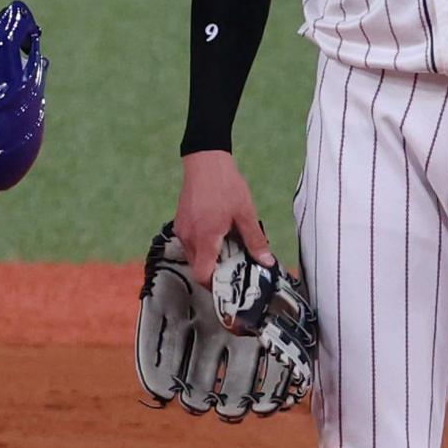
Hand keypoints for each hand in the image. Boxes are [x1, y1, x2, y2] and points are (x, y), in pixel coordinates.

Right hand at [175, 150, 273, 288]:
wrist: (205, 160)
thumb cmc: (225, 185)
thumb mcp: (245, 213)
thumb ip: (255, 240)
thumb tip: (267, 262)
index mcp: (205, 238)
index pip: (203, 275)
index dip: (215, 286)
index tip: (230, 287)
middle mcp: (189, 237)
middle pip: (198, 268)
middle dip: (216, 272)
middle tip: (236, 267)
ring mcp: (182, 229)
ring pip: (194, 256)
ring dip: (209, 258)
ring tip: (228, 249)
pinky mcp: (181, 222)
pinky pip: (191, 243)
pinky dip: (203, 246)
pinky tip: (218, 235)